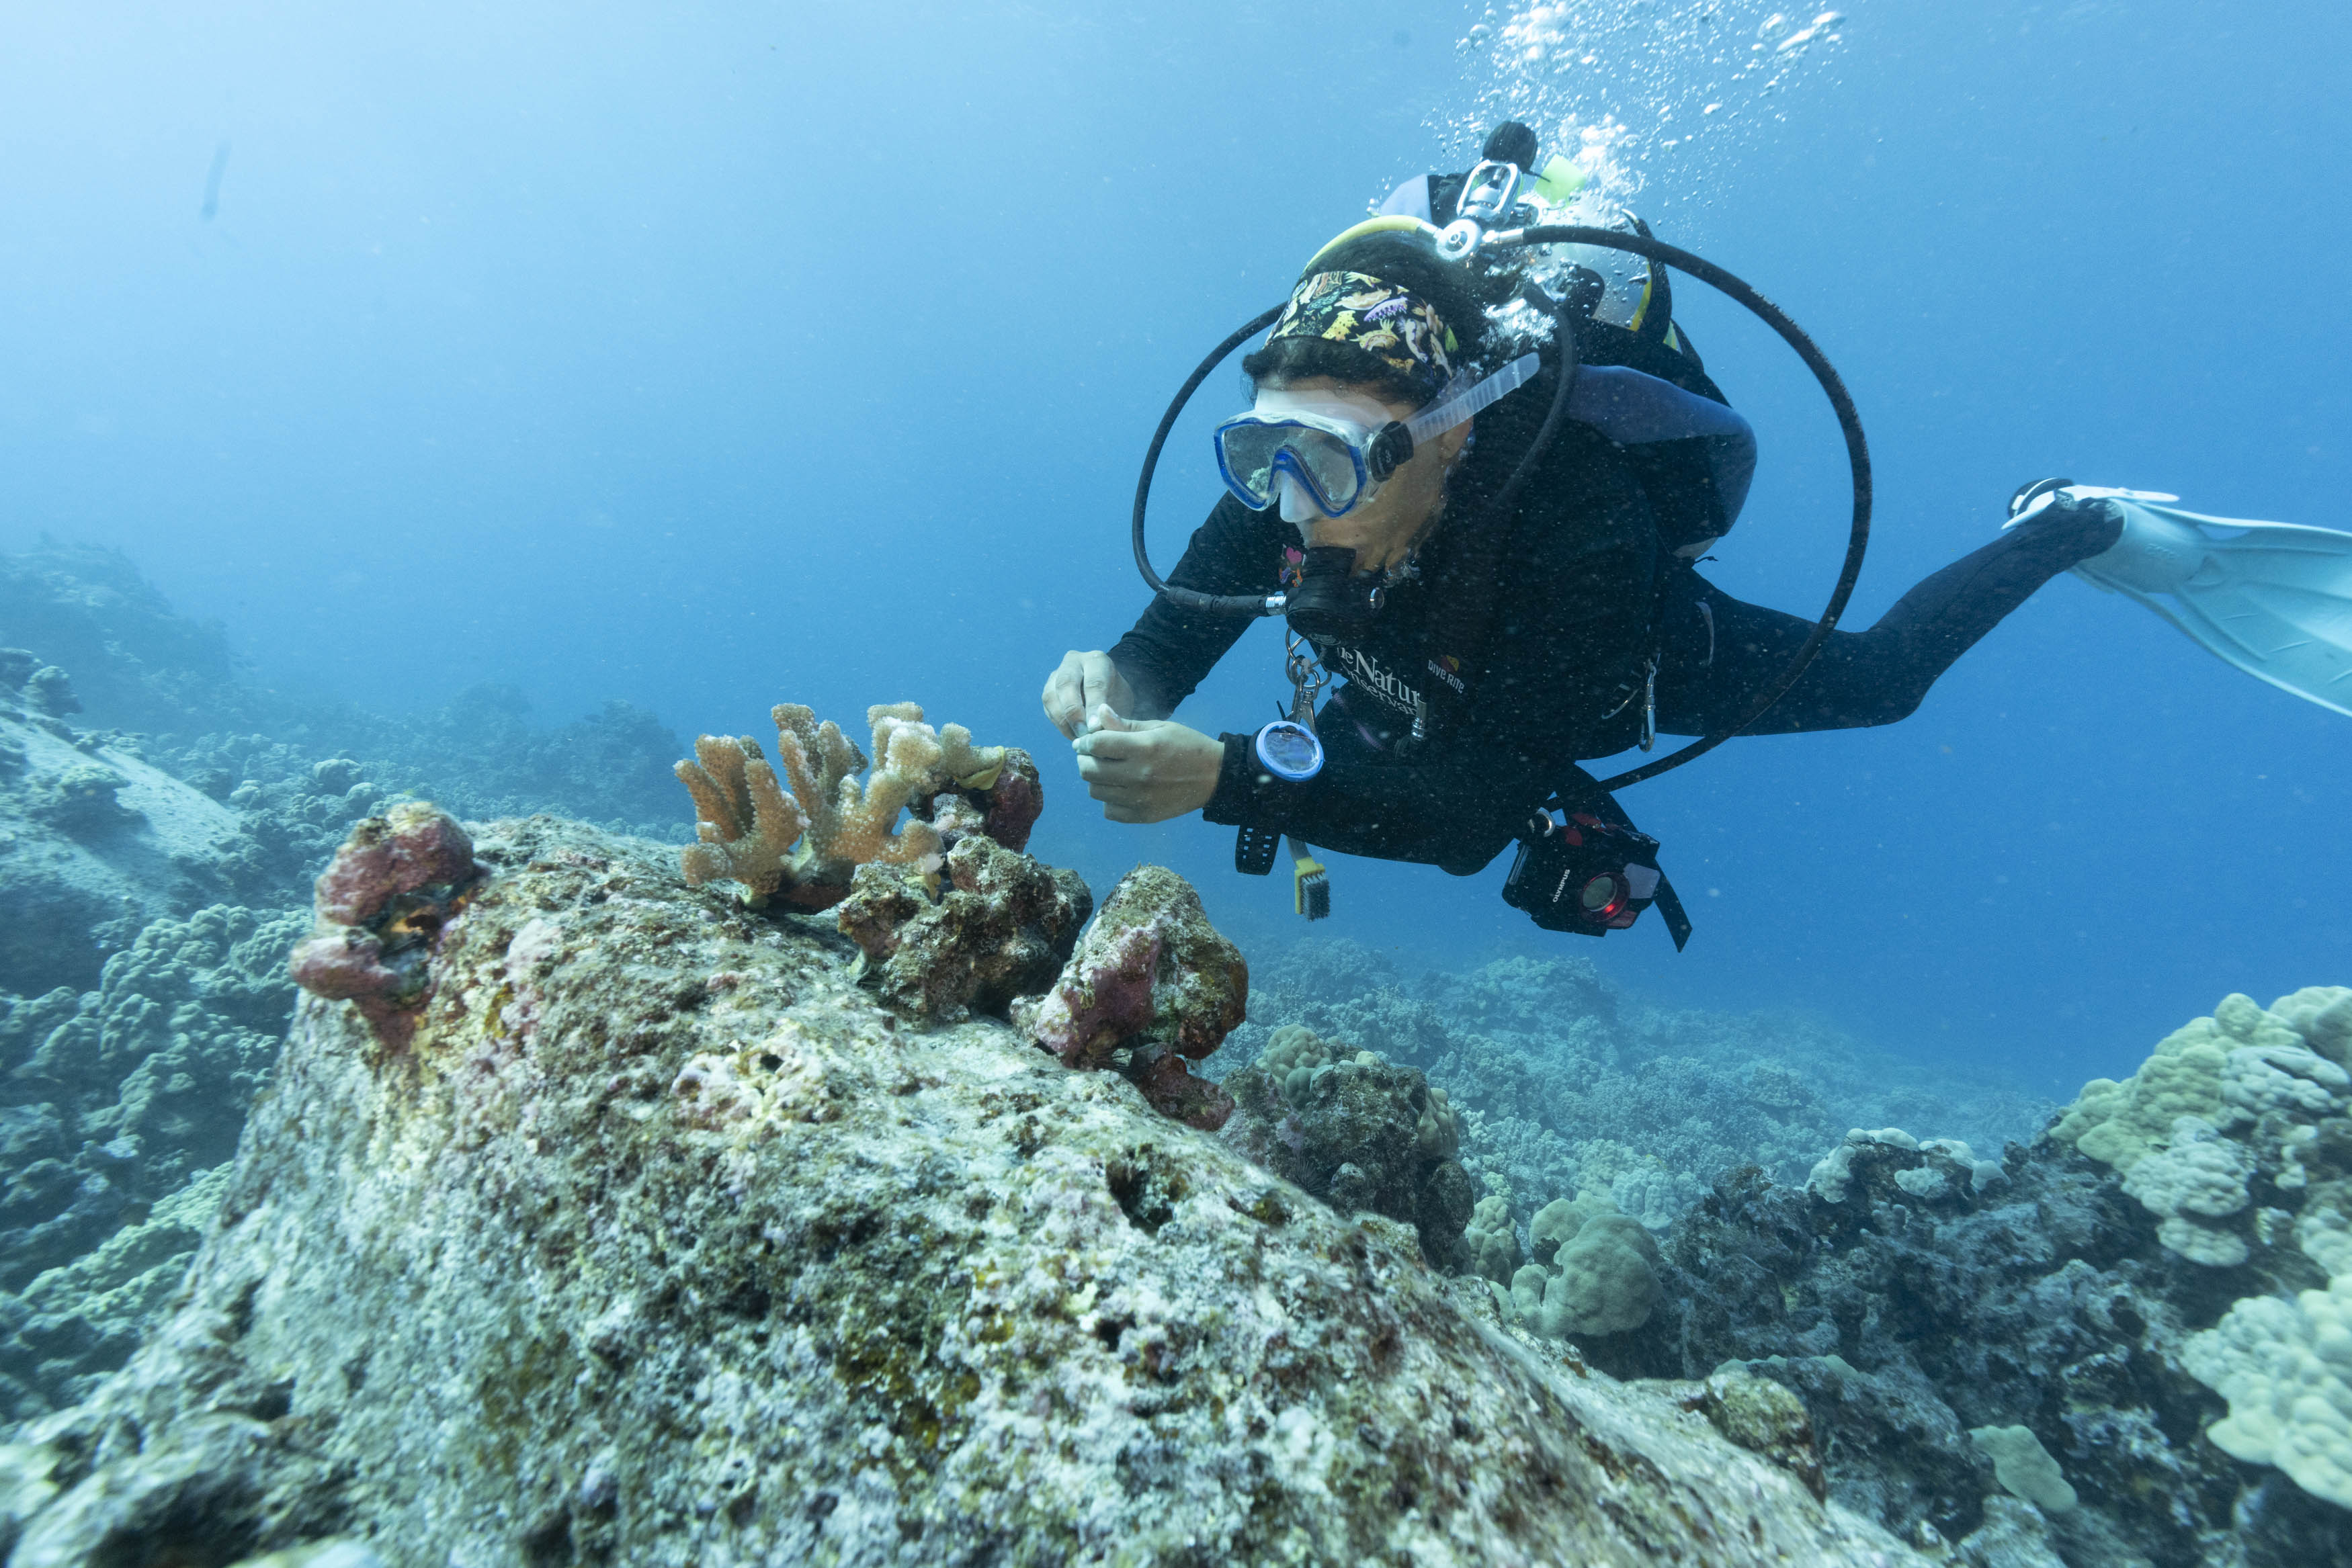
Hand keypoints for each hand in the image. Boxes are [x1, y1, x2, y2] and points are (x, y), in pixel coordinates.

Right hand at [1042, 650, 1136, 739]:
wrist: (1106, 693)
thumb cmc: (1116, 698)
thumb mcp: (1122, 702)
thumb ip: (1112, 714)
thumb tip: (1095, 729)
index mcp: (1097, 660)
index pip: (1094, 682)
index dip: (1093, 706)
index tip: (1095, 727)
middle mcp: (1073, 662)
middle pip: (1066, 683)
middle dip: (1073, 711)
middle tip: (1082, 733)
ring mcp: (1056, 674)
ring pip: (1051, 696)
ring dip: (1063, 720)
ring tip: (1077, 738)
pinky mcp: (1048, 689)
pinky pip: (1048, 707)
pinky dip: (1058, 724)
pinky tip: (1072, 735)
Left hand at [1071, 711, 1223, 823]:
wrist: (1215, 777)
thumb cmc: (1186, 745)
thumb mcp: (1159, 727)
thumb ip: (1126, 724)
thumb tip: (1098, 713)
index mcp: (1144, 748)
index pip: (1096, 745)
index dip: (1084, 742)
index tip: (1083, 742)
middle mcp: (1139, 775)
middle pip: (1089, 770)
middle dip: (1085, 760)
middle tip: (1092, 756)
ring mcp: (1140, 799)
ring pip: (1095, 791)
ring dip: (1096, 780)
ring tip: (1107, 771)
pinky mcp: (1144, 815)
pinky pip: (1109, 811)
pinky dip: (1109, 800)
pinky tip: (1119, 789)